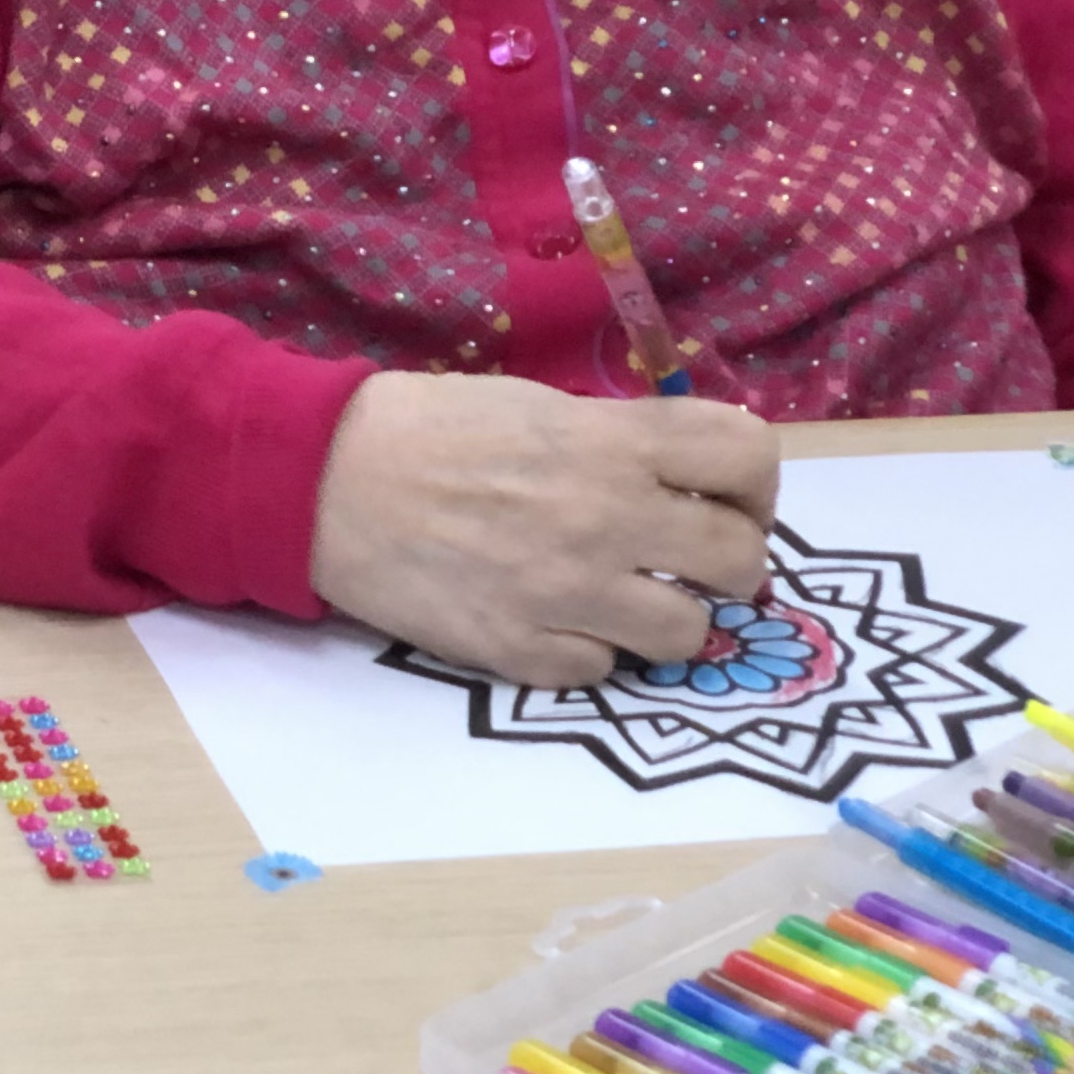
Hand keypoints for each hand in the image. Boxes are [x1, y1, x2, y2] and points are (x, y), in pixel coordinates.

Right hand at [309, 373, 777, 686]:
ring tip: (618, 600)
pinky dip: (585, 649)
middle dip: (725, 565)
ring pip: (687, 634)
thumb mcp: (535, 404)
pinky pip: (601, 669)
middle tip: (681, 562)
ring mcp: (566, 592)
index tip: (723, 501)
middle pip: (742, 562)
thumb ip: (617, 439)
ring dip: (663, 619)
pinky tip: (549, 620)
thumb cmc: (426, 428)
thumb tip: (680, 479)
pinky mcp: (520, 650)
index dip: (752, 487)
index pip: (749, 458)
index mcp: (612, 443)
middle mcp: (608, 518)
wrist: (320, 479)